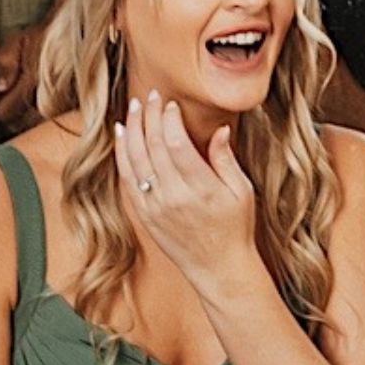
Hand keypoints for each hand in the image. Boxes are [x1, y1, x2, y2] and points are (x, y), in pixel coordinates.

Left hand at [112, 93, 268, 292]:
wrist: (218, 268)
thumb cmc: (235, 228)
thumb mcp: (242, 191)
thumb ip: (226, 159)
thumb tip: (219, 129)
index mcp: (200, 188)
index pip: (176, 143)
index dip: (169, 119)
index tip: (171, 103)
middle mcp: (173, 196)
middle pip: (152, 146)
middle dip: (150, 116)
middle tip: (151, 95)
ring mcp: (155, 207)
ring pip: (135, 160)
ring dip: (132, 130)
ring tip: (134, 107)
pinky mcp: (144, 215)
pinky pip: (127, 179)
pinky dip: (122, 155)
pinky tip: (123, 135)